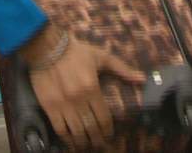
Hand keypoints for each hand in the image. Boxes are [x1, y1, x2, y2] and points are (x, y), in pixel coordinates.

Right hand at [21, 24, 144, 149]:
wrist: (48, 48)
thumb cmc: (77, 52)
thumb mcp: (102, 57)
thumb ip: (122, 69)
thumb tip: (143, 79)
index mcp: (92, 88)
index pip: (103, 117)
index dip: (107, 130)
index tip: (109, 135)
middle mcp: (78, 99)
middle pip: (90, 128)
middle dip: (97, 139)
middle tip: (99, 143)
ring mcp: (62, 104)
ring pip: (75, 131)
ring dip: (82, 141)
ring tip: (86, 144)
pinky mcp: (48, 106)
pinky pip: (59, 128)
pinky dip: (66, 138)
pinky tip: (70, 140)